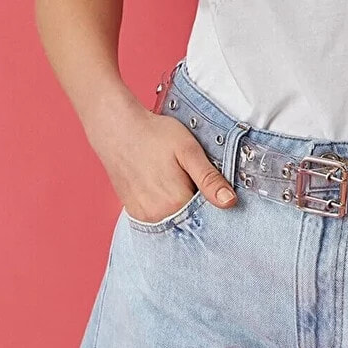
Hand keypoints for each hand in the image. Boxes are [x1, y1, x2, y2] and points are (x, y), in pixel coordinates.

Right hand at [95, 105, 238, 220]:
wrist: (118, 128)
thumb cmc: (154, 135)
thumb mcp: (189, 151)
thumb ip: (209, 179)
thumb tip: (229, 202)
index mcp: (176, 203)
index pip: (208, 215)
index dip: (214, 201)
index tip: (213, 184)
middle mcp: (158, 216)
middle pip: (191, 219)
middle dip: (198, 203)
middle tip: (191, 175)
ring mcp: (144, 216)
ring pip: (175, 218)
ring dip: (182, 205)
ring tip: (175, 178)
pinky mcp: (134, 211)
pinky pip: (159, 217)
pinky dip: (166, 206)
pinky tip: (164, 185)